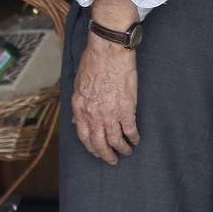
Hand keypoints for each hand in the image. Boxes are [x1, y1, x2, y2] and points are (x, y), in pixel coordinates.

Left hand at [71, 0, 140, 164]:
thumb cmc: (93, 61)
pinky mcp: (127, 108)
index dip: (92, 147)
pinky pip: (130, 130)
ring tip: (126, 151)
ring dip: (122, 149)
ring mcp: (110, 113)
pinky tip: (136, 140)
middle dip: (106, 155)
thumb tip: (76, 118)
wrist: (108, 50)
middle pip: (100, 143)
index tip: (97, 152)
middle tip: (112, 160)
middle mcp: (93, 115)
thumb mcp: (77, 84)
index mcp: (80, 108)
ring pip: (116, 140)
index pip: (84, 136)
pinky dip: (134, 137)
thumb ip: (78, 104)